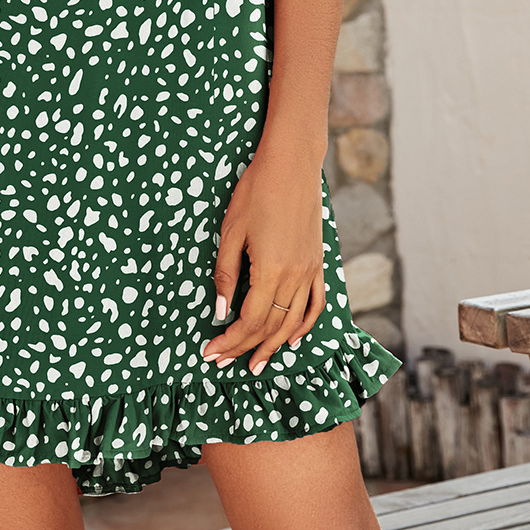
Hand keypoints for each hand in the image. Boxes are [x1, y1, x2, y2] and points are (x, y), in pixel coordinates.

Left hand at [201, 140, 326, 375]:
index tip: (210, 353)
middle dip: (245, 349)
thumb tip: (218, 311)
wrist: (291, 165)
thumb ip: (225, 274)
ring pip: (293, 322)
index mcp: (270, 271)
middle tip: (223, 363)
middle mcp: (295, 277)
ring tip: (256, 364)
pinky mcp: (318, 263)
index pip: (249, 321)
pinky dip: (304, 326)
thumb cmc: (256, 191)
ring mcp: (311, 271)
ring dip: (274, 346)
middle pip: (270, 327)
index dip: (228, 342)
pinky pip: (316, 304)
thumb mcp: (231, 231)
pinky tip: (292, 339)